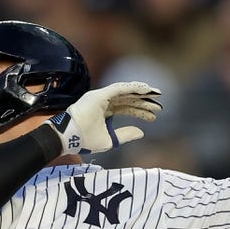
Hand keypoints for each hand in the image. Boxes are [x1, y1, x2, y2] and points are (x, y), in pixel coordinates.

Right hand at [47, 82, 161, 154]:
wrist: (69, 138)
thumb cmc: (85, 140)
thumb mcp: (110, 140)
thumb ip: (125, 135)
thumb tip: (142, 132)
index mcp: (106, 111)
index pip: (127, 108)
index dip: (140, 111)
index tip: (154, 116)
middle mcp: (104, 102)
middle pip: (128, 99)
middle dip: (144, 102)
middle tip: (159, 106)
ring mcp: (101, 97)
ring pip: (125, 92)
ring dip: (141, 92)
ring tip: (156, 94)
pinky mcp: (99, 95)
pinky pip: (119, 88)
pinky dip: (132, 88)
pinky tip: (144, 89)